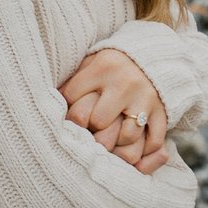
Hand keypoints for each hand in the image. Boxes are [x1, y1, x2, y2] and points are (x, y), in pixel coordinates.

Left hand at [60, 48, 169, 174]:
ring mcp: (146, 98)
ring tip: (111, 146)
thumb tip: (44, 106)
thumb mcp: (89, 64)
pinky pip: (154, 140)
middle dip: (93, 133)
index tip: (73, 123)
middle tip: (92, 136)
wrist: (153, 53)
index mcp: (102, 68)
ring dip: (117, 146)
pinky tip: (134, 155)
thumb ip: (71, 83)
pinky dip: (144, 153)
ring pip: (127, 136)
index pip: (75, 104)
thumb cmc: (111, 65)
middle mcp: (125, 83)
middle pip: (100, 123)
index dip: (70, 118)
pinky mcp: (162, 111)